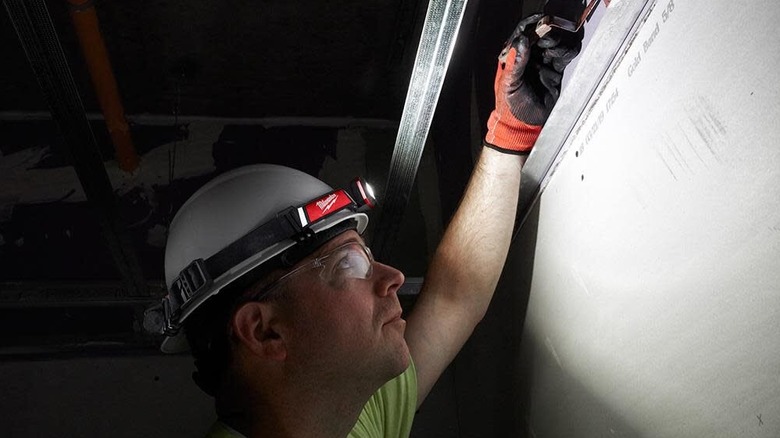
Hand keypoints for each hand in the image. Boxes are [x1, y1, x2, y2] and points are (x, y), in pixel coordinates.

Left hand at [485, 14, 582, 153]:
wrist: (523, 125)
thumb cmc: (511, 107)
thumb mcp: (510, 84)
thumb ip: (516, 63)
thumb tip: (521, 41)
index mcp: (514, 58)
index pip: (522, 34)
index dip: (532, 24)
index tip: (541, 20)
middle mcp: (529, 58)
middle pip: (541, 35)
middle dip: (548, 33)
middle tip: (549, 38)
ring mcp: (543, 64)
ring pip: (554, 44)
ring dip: (558, 43)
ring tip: (554, 51)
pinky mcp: (555, 72)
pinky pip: (564, 56)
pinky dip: (567, 52)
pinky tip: (564, 54)